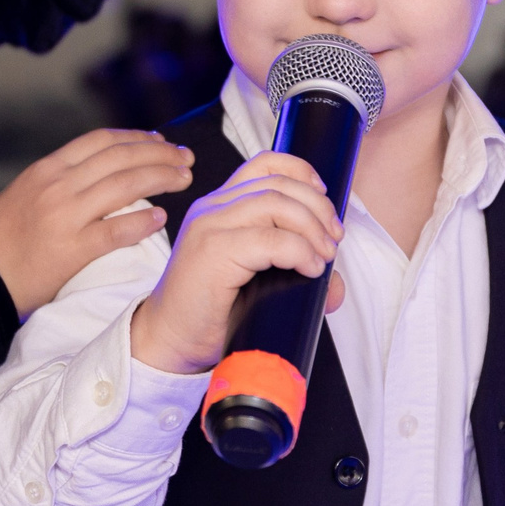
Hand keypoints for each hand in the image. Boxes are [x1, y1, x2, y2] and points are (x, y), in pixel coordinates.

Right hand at [0, 130, 193, 315]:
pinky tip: (161, 219)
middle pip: (121, 157)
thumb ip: (61, 181)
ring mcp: (65, 216)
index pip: (100, 140)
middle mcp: (57, 185)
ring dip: (162, 178)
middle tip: (186, 158)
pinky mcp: (71, 249)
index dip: (136, 137)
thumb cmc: (1, 240)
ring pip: (126, 186)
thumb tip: (103, 174)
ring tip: (184, 179)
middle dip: (161, 154)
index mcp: (46, 169)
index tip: (160, 141)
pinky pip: (116, 231)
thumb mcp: (26, 194)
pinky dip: (142, 221)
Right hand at [129, 150, 344, 374]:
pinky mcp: (212, 253)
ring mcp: (209, 227)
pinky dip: (299, 250)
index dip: (301, 171)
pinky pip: (269, 240)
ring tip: (323, 255)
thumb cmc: (209, 311)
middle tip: (334, 239)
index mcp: (219, 206)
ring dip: (311, 227)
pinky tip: (309, 267)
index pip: (263, 165)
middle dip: (317, 208)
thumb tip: (336, 285)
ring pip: (275, 204)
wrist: (169, 340)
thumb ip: (294, 272)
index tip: (325, 197)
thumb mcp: (256, 281)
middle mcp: (211, 208)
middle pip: (277, 184)